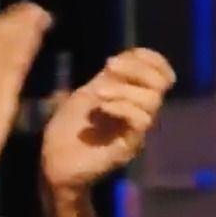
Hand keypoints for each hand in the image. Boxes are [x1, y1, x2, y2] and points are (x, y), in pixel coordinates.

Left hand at [41, 47, 175, 192]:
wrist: (53, 162)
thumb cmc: (67, 129)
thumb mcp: (85, 95)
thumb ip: (107, 79)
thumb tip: (124, 57)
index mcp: (130, 97)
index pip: (161, 74)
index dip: (151, 59)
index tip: (122, 55)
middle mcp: (139, 111)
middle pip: (162, 83)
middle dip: (137, 68)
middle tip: (108, 66)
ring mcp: (136, 130)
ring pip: (152, 100)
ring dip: (124, 89)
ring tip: (98, 94)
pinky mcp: (129, 146)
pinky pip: (141, 121)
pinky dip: (122, 108)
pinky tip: (102, 108)